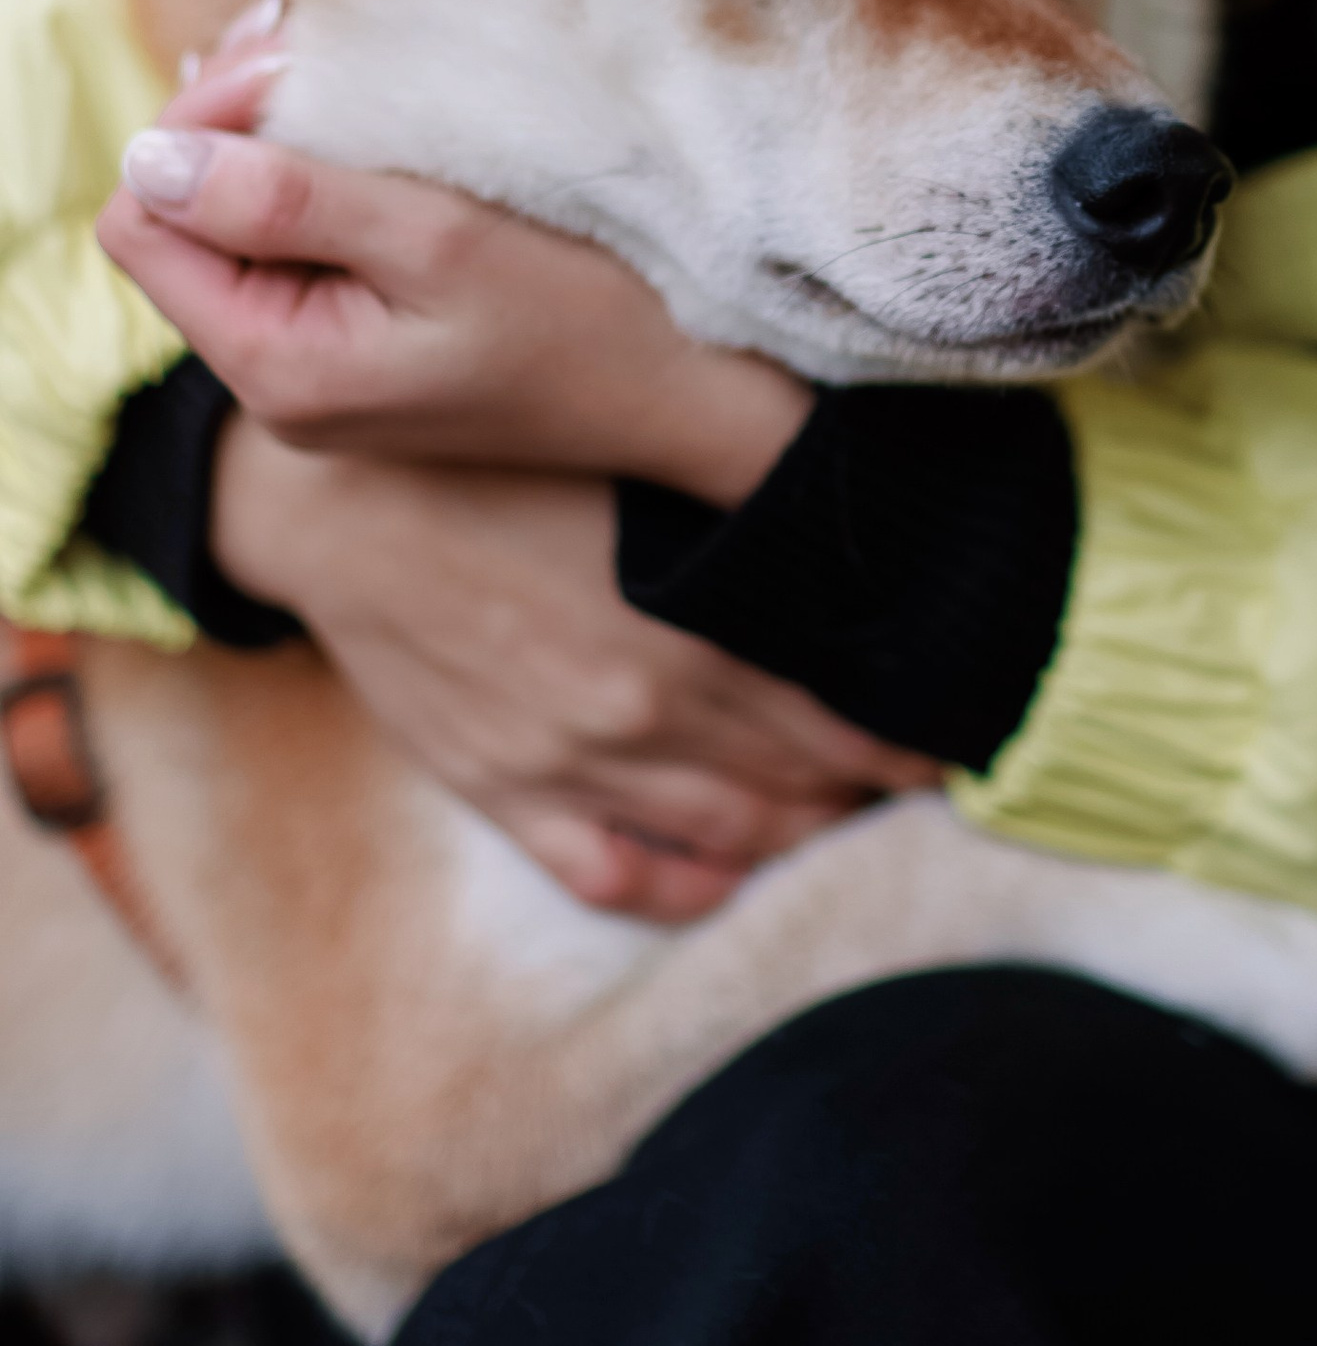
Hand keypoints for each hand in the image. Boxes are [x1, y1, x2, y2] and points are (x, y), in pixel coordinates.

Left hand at [96, 19, 802, 504]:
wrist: (690, 396)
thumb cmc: (585, 318)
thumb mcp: (435, 239)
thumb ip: (285, 200)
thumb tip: (149, 155)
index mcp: (276, 366)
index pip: (144, 225)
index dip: (194, 128)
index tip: (288, 64)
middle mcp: (276, 382)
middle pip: (184, 223)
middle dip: (234, 119)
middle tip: (309, 35)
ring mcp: (320, 368)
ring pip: (241, 227)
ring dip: (278, 138)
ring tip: (337, 62)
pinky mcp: (365, 347)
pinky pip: (299, 248)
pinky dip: (321, 177)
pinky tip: (368, 123)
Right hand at [212, 413, 940, 921]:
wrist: (337, 506)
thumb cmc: (497, 459)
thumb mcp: (640, 469)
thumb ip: (740, 515)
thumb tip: (841, 525)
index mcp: (686, 636)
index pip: (836, 719)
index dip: (903, 740)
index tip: (950, 740)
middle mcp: (640, 721)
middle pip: (793, 784)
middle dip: (865, 788)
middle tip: (915, 778)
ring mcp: (569, 771)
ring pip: (724, 840)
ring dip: (797, 837)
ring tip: (843, 816)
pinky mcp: (505, 793)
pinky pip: (614, 876)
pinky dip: (686, 886)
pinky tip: (727, 872)